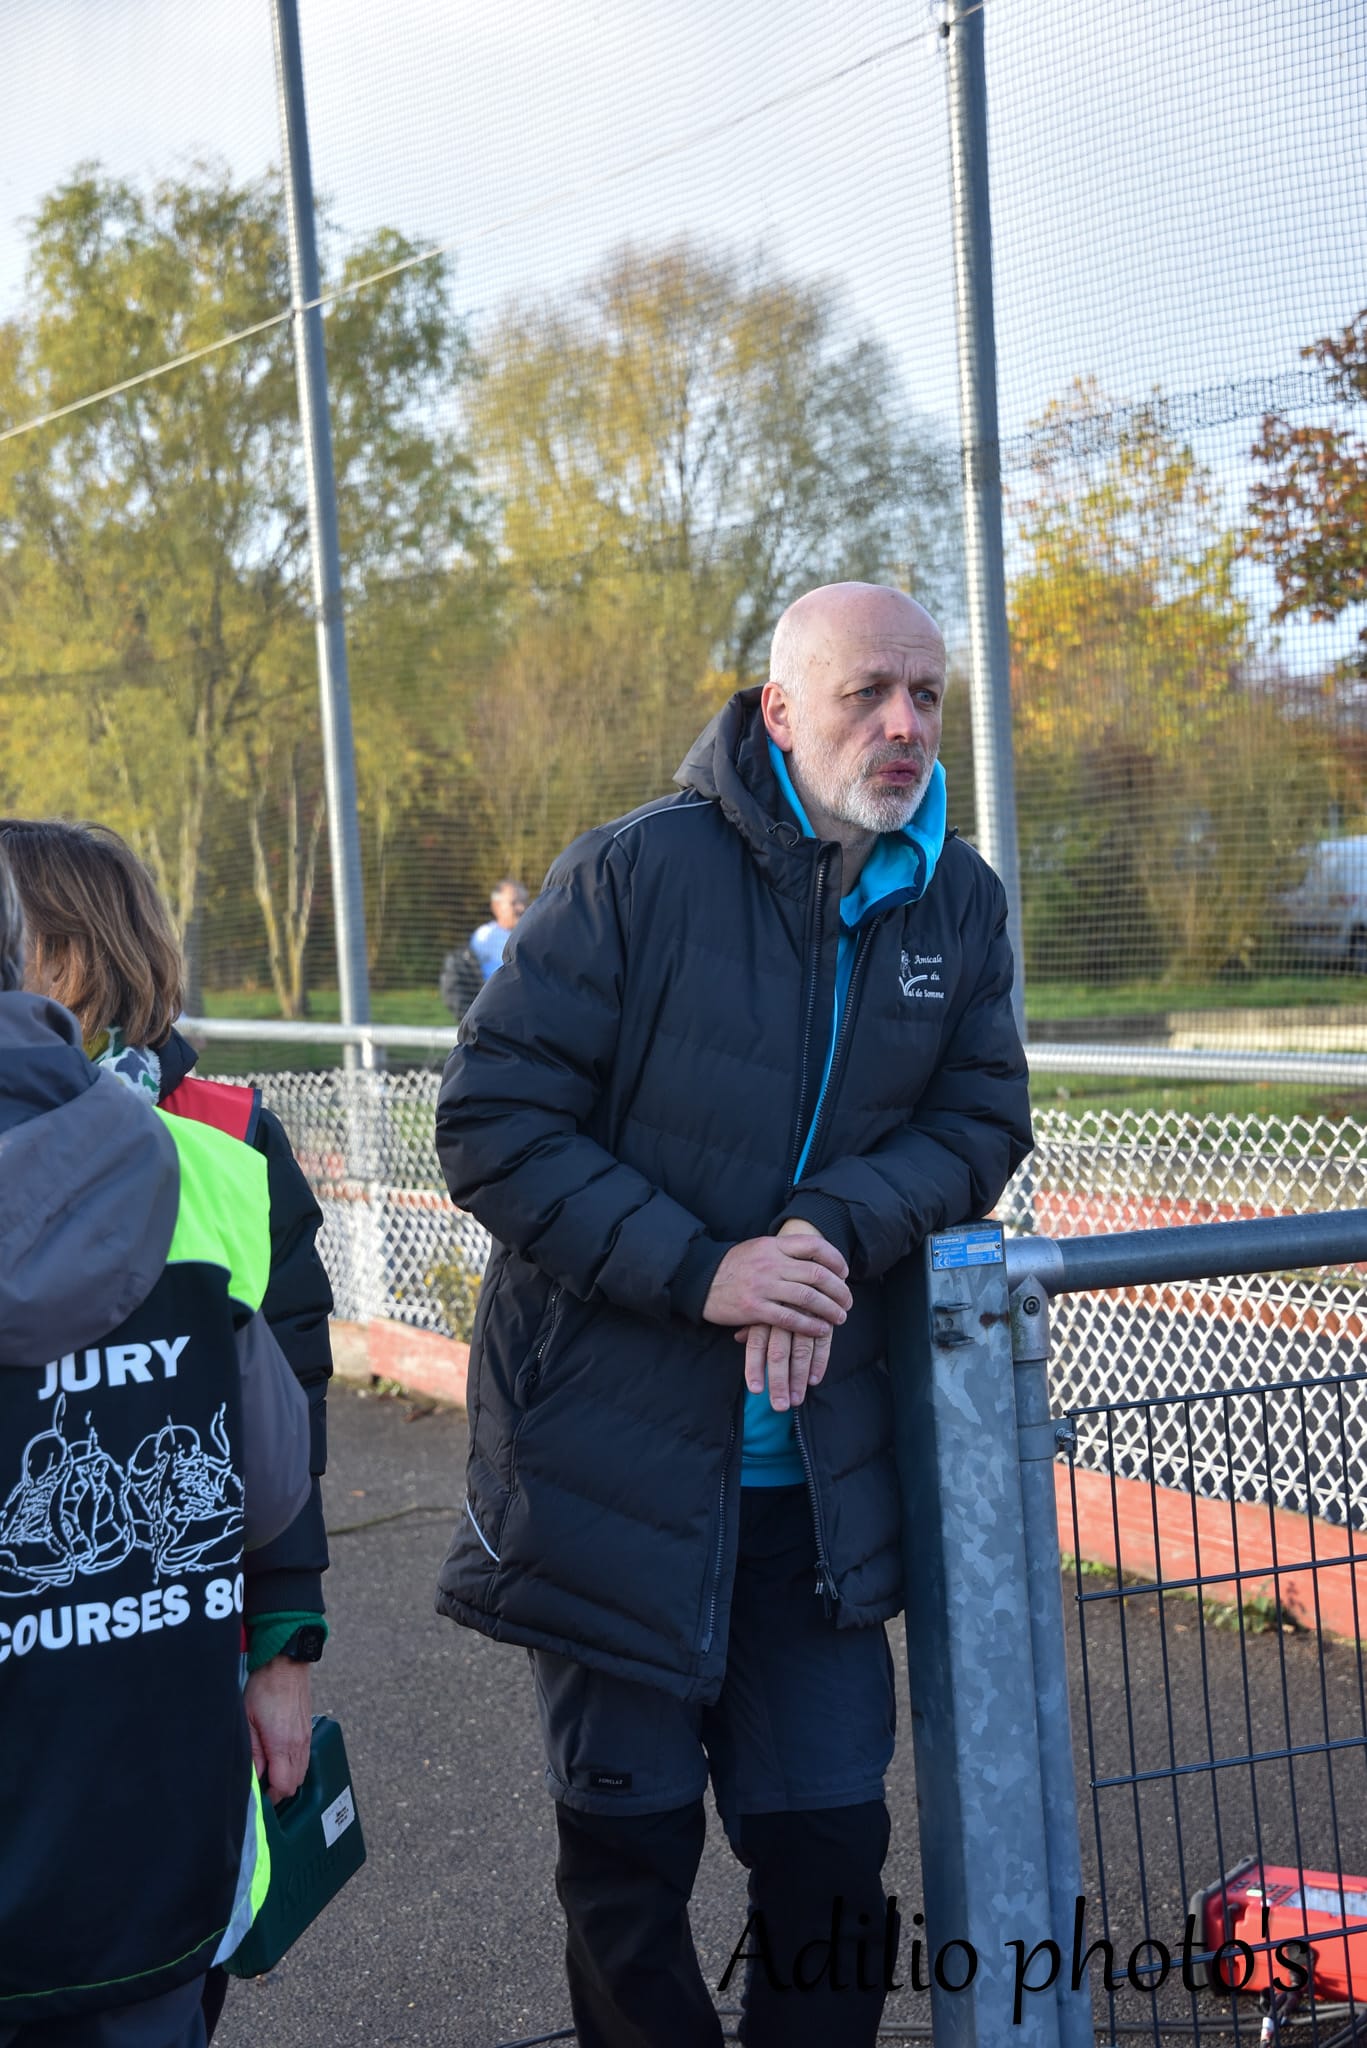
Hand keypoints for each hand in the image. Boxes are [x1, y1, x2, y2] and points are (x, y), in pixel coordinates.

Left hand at [244, 1655, 312, 1803]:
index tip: (258, 1797)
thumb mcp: (248, 1721)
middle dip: (278, 1790)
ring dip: (287, 1778)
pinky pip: (305, 1758)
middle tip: (261, 1787)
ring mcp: (306, 1737)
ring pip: (302, 1773)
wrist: (286, 1664)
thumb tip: (254, 1778)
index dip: (270, 1797)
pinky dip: (294, 1766)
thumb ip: (252, 1753)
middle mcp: (298, 1744)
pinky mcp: (308, 1730)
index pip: (283, 1787)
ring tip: (269, 1773)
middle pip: (295, 1784)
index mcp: (283, 1745)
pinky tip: (280, 1758)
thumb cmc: (265, 1688)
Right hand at [723, 1221, 847, 1412]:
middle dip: (839, 1289)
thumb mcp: (758, 1248)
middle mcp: (771, 1263)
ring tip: (840, 1318)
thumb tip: (816, 1257)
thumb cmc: (733, 1266)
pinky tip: (821, 1330)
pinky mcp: (755, 1308)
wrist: (699, 1280)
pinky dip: (810, 1325)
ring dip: (830, 1309)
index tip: (845, 1272)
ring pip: (807, 1298)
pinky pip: (790, 1318)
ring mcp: (763, 1286)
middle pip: (816, 1274)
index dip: (835, 1259)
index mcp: (773, 1245)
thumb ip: (784, 1251)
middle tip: (848, 1301)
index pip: (813, 1245)